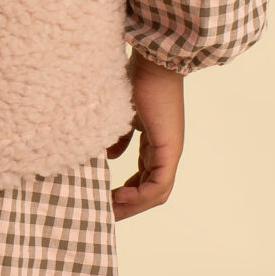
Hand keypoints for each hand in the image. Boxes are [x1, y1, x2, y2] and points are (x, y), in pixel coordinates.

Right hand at [107, 50, 184, 218]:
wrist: (153, 62)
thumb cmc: (135, 81)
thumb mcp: (121, 116)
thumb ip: (117, 138)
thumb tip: (110, 157)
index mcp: (155, 143)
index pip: (144, 177)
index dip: (126, 192)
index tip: (104, 198)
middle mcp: (166, 151)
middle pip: (151, 191)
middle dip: (128, 205)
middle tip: (105, 213)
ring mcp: (170, 152)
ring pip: (156, 192)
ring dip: (133, 205)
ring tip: (110, 210)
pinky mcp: (170, 150)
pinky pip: (158, 185)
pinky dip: (140, 196)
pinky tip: (120, 196)